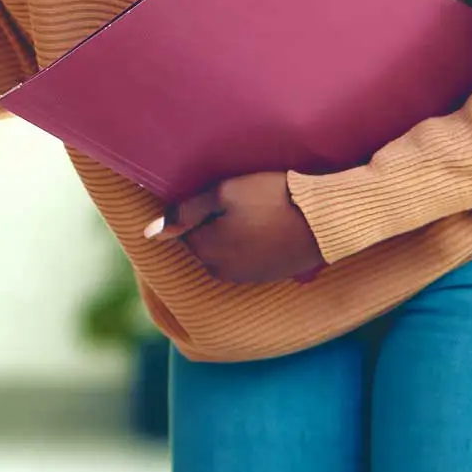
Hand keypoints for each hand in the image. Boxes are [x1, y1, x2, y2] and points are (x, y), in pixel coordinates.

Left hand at [146, 173, 324, 286]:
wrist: (323, 219)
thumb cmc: (271, 199)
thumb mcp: (223, 194)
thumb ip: (183, 213)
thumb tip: (148, 233)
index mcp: (205, 250)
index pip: (183, 230)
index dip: (197, 210)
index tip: (219, 196)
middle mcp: (220, 271)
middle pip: (203, 242)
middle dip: (212, 224)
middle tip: (240, 202)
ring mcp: (245, 277)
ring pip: (224, 251)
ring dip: (231, 235)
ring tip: (255, 213)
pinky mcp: (267, 276)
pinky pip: (246, 259)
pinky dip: (250, 244)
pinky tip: (267, 226)